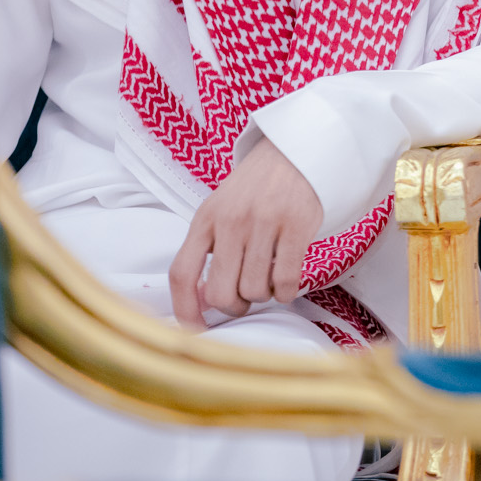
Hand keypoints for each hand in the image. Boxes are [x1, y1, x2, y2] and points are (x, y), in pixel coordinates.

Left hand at [168, 142, 323, 327]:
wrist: (295, 151)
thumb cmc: (256, 189)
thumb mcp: (221, 209)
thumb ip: (209, 248)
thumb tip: (202, 302)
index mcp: (205, 218)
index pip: (182, 273)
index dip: (185, 309)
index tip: (195, 329)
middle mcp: (231, 220)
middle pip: (221, 292)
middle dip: (234, 307)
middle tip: (244, 299)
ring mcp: (265, 222)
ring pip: (255, 290)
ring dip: (263, 296)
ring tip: (268, 281)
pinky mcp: (298, 225)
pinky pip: (286, 280)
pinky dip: (286, 293)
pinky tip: (287, 285)